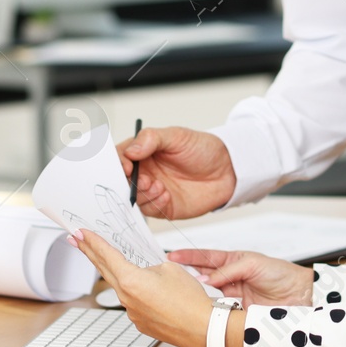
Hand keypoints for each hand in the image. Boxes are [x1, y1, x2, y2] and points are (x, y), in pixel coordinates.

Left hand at [70, 229, 214, 346]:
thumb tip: (147, 272)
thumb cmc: (189, 300)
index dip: (92, 242)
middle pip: (104, 270)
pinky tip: (157, 294)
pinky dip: (141, 295)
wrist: (202, 328)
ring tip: (137, 269)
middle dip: (89, 253)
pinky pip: (135, 303)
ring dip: (123, 276)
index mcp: (131, 280)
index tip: (80, 233)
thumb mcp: (171, 268)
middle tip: (76, 241)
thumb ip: (152, 266)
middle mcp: (126, 298)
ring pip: (124, 288)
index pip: (106, 255)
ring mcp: (132, 313)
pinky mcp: (140, 323)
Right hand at [116, 126, 235, 219]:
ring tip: (159, 186)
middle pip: (122, 180)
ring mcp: (153, 190)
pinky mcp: (163, 206)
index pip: (120, 156)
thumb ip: (152, 139)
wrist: (227, 170)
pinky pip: (150, 210)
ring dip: (143, 194)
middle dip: (128, 182)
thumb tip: (132, 150)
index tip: (126, 166)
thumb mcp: (177, 136)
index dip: (118, 162)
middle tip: (143, 180)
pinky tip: (167, 195)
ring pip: (134, 197)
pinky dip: (155, 204)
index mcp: (143, 152)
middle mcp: (145, 171)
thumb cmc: (203, 149)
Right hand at [167, 248, 311, 306]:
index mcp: (233, 261)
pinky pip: (217, 310)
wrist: (299, 296)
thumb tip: (206, 279)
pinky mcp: (235, 312)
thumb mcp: (253, 264)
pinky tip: (199, 308)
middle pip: (202, 275)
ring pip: (207, 294)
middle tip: (168, 274)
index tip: (171, 255)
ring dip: (195, 292)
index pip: (206, 257)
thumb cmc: (280, 274)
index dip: (188, 256)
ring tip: (180, 290)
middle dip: (185, 274)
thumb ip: (228, 270)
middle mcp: (230, 278)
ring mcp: (231, 296)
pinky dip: (207, 309)